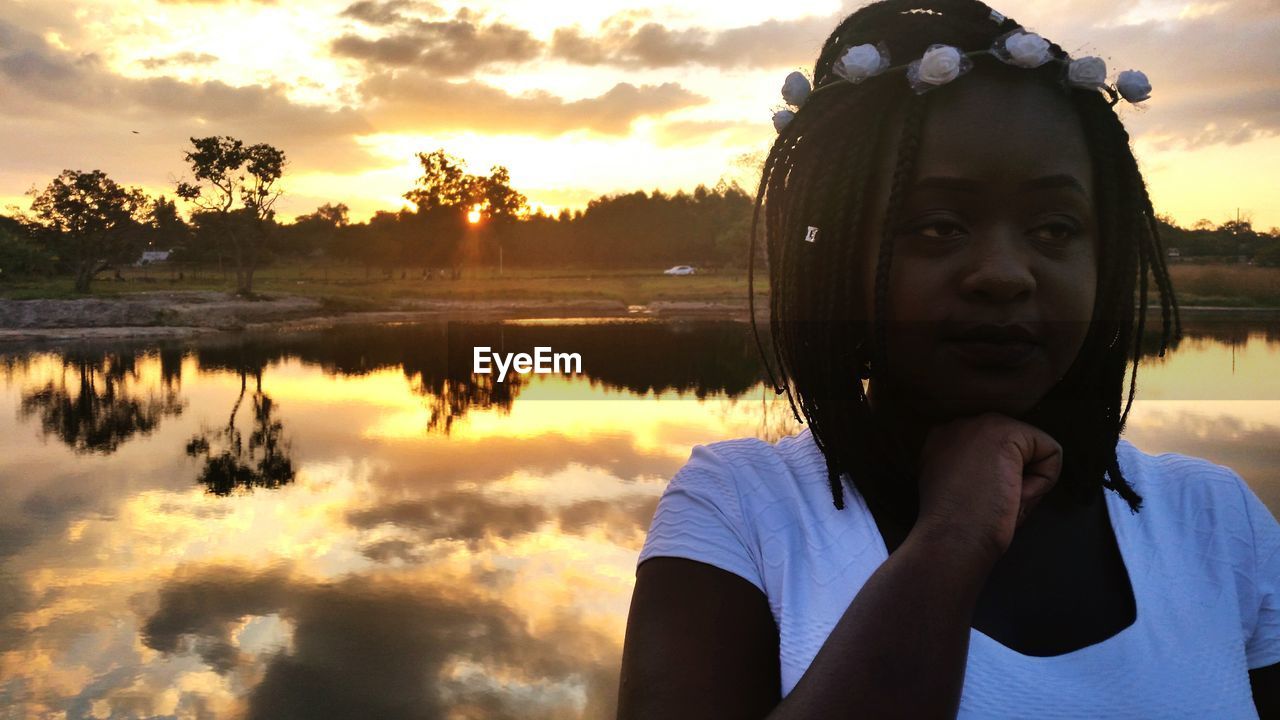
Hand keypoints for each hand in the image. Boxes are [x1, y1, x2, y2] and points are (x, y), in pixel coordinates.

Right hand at [913, 413, 1062, 561]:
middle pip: (1014, 449)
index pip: (992, 454)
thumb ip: (975, 472)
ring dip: (1026, 480)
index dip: (997, 483)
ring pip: (1033, 449)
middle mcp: (957, 425)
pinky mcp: (1005, 431)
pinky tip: (1013, 494)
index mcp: (940, 442)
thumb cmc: (956, 530)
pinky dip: (1043, 481)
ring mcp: (980, 424)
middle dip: (1013, 478)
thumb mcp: (959, 491)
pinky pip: (1050, 452)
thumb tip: (1013, 474)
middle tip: (990, 504)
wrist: (951, 539)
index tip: (977, 503)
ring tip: (999, 500)